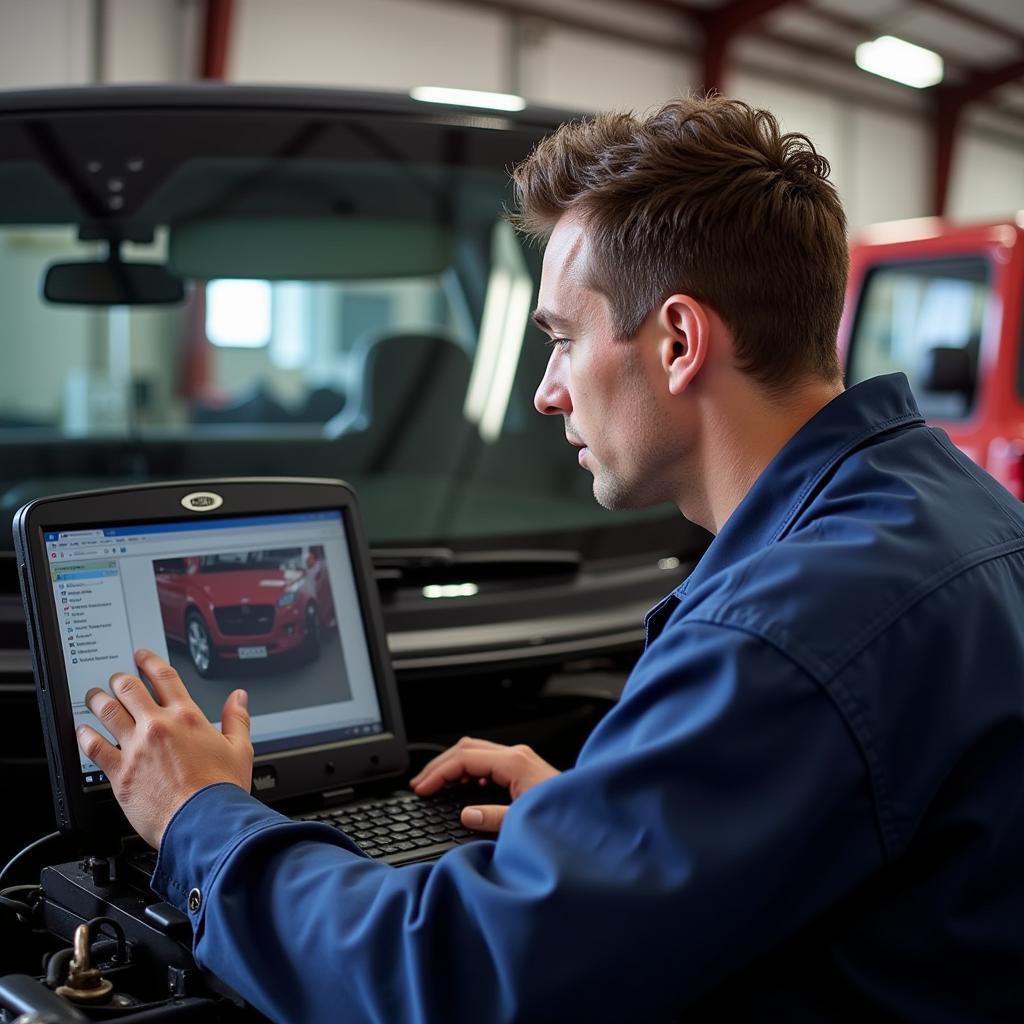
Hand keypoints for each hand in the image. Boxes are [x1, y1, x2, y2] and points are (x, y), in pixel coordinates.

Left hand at [76, 649, 252, 847]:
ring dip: (98, 700)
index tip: (141, 656)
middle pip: (129, 689)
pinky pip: (94, 748)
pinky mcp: (120, 773)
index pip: (164, 677)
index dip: (149, 661)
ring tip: (94, 697)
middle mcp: (158, 727)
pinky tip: (83, 731)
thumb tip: (239, 697)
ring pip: (108, 712)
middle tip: (116, 677)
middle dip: (120, 678)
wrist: (204, 822)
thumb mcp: (240, 748)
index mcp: (187, 717)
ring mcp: (136, 748)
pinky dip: (85, 736)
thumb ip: (237, 718)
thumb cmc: (221, 790)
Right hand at [409, 737, 559, 832]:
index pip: (464, 759)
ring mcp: (520, 759)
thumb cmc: (564, 817)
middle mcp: (517, 755)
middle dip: (440, 765)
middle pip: (466, 748)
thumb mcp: (524, 822)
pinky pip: (488, 760)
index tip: (422, 790)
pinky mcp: (523, 768)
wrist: (590, 815)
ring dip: (452, 765)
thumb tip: (467, 815)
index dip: (438, 774)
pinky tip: (462, 784)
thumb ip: (494, 818)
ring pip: (476, 751)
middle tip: (420, 784)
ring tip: (434, 783)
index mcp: (514, 763)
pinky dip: (468, 768)